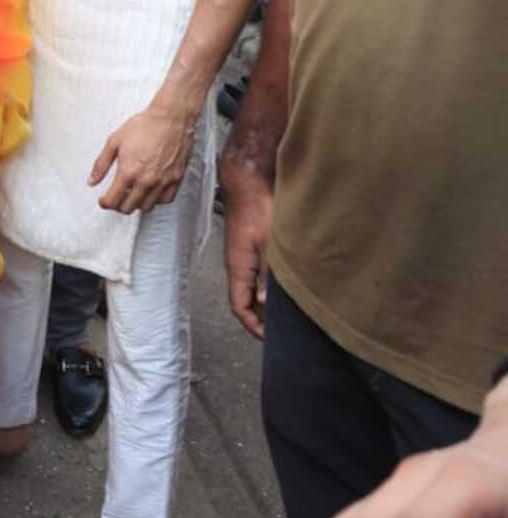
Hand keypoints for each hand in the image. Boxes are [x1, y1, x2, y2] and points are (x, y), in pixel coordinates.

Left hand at [91, 101, 195, 213]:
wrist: (171, 118)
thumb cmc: (144, 126)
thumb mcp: (114, 141)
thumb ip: (101, 164)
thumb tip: (92, 181)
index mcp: (128, 172)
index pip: (112, 201)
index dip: (104, 203)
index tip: (103, 200)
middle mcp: (145, 181)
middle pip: (128, 208)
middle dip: (118, 205)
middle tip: (116, 196)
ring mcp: (162, 182)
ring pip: (146, 207)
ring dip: (136, 203)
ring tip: (132, 193)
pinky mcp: (175, 180)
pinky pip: (165, 200)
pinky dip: (156, 200)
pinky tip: (150, 191)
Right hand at [220, 159, 272, 338]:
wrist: (248, 180)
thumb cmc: (257, 207)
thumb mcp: (269, 246)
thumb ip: (267, 276)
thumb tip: (266, 303)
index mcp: (237, 267)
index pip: (239, 306)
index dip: (252, 325)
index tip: (267, 337)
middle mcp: (236, 264)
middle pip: (243, 299)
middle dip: (259, 316)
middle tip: (280, 327)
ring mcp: (241, 254)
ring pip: (249, 286)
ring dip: (263, 300)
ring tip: (283, 308)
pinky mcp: (247, 244)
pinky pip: (253, 272)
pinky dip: (265, 283)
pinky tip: (280, 282)